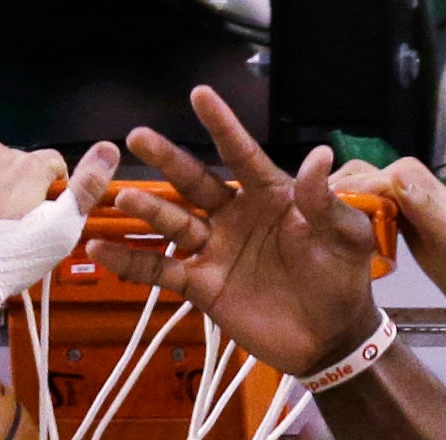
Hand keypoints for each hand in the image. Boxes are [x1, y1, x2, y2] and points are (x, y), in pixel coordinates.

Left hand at [0, 138, 117, 355]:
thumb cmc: (9, 260)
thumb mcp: (61, 230)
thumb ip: (87, 189)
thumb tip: (109, 151)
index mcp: (28, 168)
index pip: (54, 163)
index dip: (56, 187)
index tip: (47, 210)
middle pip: (19, 162)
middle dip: (21, 185)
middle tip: (16, 219)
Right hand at [89, 86, 385, 376]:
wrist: (332, 338)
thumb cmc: (343, 281)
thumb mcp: (345, 237)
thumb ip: (325, 201)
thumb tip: (319, 155)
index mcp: (270, 197)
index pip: (242, 155)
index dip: (222, 126)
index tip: (199, 94)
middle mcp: (236, 217)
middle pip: (195, 182)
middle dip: (168, 159)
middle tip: (137, 135)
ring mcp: (216, 250)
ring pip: (174, 223)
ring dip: (148, 210)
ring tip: (122, 196)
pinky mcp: (204, 286)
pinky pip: (161, 271)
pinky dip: (131, 262)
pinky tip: (101, 248)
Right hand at [330, 156, 445, 312]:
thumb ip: (425, 207)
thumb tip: (397, 178)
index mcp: (410, 175)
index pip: (360, 180)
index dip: (338, 200)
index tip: (318, 224)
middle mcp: (401, 177)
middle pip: (352, 180)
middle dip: (331, 200)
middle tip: (313, 231)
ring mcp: (397, 193)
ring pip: (353, 192)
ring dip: (335, 208)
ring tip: (317, 234)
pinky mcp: (394, 210)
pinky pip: (362, 206)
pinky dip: (347, 218)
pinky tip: (334, 238)